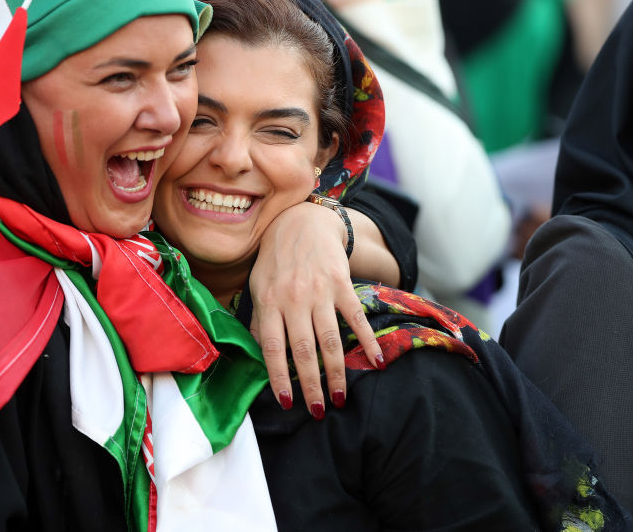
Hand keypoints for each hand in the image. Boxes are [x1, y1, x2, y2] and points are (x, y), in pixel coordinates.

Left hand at [249, 201, 383, 418]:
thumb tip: (256, 356)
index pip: (271, 347)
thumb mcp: (257, 286)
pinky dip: (367, 341)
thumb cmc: (275, 259)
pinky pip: (355, 317)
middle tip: (319, 411)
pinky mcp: (341, 283)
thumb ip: (258, 320)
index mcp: (269, 302)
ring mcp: (319, 291)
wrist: (302, 222)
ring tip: (340, 398)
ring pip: (330, 340)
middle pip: (303, 350)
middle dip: (311, 385)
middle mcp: (293, 298)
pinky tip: (376, 362)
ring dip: (337, 373)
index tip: (287, 402)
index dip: (279, 377)